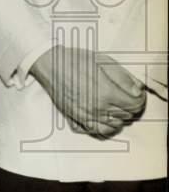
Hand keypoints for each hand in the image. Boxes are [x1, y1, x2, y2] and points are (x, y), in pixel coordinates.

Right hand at [31, 47, 145, 138]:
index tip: (137, 93)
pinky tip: (106, 117)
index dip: (140, 98)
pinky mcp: (76, 118)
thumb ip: (124, 77)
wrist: (50, 64)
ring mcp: (86, 115)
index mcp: (106, 92)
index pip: (135, 104)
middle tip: (127, 96)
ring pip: (114, 126)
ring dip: (120, 117)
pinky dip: (106, 127)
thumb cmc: (74, 60)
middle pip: (127, 115)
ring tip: (117, 107)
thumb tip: (137, 90)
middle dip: (131, 106)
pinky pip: (98, 131)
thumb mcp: (103, 61)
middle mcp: (97, 107)